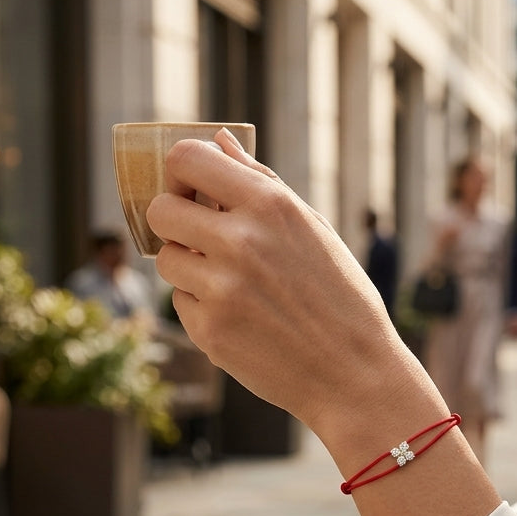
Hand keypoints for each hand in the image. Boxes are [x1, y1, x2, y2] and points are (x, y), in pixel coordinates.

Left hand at [147, 130, 417, 443]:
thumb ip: (261, 183)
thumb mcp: (312, 229)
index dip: (180, 174)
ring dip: (188, 267)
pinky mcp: (209, 331)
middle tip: (199, 238)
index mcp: (269, 205)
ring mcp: (220, 289)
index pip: (185, 158)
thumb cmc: (341, 298)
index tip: (191, 191)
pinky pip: (181, 302)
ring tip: (232, 284)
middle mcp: (240, 241)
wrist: (355, 375)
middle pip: (160, 210)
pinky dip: (203, 307)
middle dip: (174, 222)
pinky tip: (243, 318)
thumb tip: (218, 140)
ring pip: (166, 260)